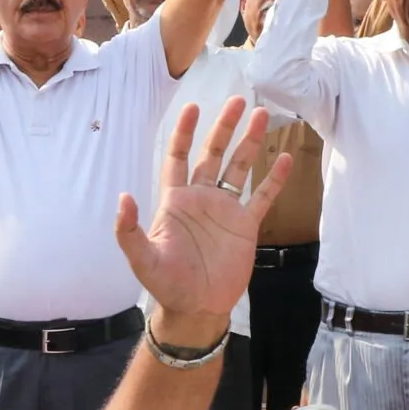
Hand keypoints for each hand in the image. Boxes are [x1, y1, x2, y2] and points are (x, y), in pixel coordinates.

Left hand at [116, 96, 293, 334]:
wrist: (197, 309)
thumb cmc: (166, 284)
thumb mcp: (142, 258)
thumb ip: (130, 229)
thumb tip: (123, 197)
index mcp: (176, 200)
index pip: (177, 157)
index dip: (184, 132)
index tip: (193, 107)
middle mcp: (201, 198)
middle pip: (213, 153)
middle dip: (224, 127)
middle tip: (238, 100)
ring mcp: (225, 210)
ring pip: (239, 167)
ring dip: (250, 142)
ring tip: (262, 115)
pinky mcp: (246, 226)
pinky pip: (262, 196)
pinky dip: (274, 178)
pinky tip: (284, 157)